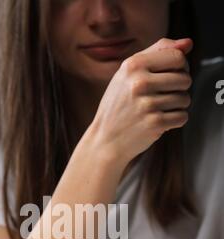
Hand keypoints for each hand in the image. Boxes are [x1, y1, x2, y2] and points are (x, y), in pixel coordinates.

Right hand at [90, 37, 192, 168]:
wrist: (105, 139)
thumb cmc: (118, 105)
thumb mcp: (128, 73)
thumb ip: (157, 53)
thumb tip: (188, 43)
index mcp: (133, 65)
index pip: (177, 56)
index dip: (181, 67)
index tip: (172, 75)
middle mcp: (140, 83)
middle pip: (185, 78)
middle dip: (180, 88)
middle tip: (163, 96)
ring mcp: (147, 104)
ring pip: (185, 99)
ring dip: (177, 106)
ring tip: (159, 109)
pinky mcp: (154, 123)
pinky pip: (182, 117)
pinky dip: (175, 121)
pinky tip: (160, 121)